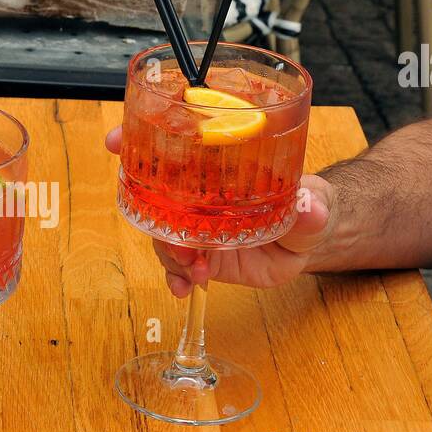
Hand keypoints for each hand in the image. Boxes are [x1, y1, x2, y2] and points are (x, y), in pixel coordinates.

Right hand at [105, 125, 335, 294]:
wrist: (308, 241)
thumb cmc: (307, 205)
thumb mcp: (314, 203)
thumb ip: (312, 207)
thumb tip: (310, 207)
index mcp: (219, 169)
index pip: (174, 149)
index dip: (140, 142)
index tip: (117, 140)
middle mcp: (200, 196)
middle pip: (159, 196)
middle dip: (151, 212)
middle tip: (174, 239)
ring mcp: (198, 227)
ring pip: (165, 235)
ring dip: (171, 253)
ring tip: (194, 270)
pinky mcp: (203, 257)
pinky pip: (179, 268)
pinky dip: (177, 279)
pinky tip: (184, 291)